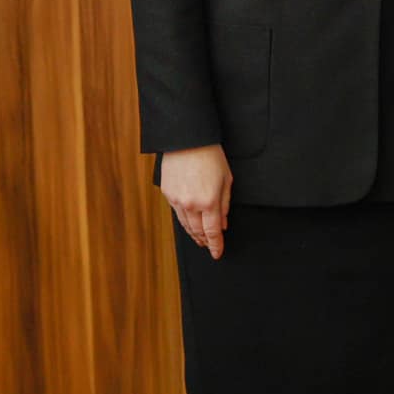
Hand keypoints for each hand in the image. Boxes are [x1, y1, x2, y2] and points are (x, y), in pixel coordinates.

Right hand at [160, 144, 232, 259]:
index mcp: (209, 201)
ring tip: (199, 238)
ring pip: (185, 224)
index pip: (213, 232)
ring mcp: (177, 200)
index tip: (217, 253)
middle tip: (208, 246)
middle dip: (204, 240)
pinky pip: (177, 212)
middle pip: (197, 231)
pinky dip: (184, 219)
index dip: (216, 245)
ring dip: (193, 233)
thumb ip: (224, 204)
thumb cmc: (211, 156)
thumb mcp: (226, 179)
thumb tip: (223, 224)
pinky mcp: (168, 194)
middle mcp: (191, 204)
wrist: (187, 140)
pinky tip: (188, 221)